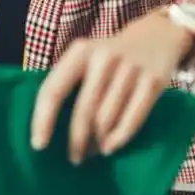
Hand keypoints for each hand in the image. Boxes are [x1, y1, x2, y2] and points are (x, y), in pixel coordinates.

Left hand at [30, 9, 193, 163]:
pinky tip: (110, 147)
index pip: (53, 90)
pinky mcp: (153, 82)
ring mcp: (130, 69)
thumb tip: (48, 125)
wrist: (156, 36)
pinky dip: (119, 138)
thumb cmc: (109, 56)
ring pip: (107, 118)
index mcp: (79, 51)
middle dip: (75, 140)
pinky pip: (133, 118)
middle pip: (83, 110)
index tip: (38, 145)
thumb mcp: (85, 58)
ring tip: (92, 152)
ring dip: (97, 141)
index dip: (43, 119)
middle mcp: (103, 58)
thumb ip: (68, 82)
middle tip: (73, 159)